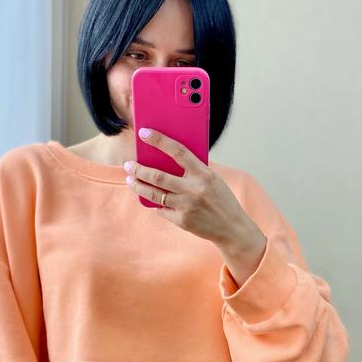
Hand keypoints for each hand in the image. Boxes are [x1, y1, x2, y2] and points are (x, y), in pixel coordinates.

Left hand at [125, 127, 254, 246]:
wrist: (232, 228)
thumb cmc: (221, 199)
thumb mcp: (212, 179)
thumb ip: (193, 171)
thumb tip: (165, 161)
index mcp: (204, 174)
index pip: (178, 151)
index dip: (159, 140)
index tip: (144, 133)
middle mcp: (194, 189)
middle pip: (158, 176)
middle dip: (138, 170)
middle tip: (128, 165)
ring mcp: (187, 206)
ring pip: (154, 194)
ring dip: (139, 186)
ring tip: (131, 181)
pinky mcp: (182, 221)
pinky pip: (161, 210)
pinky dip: (156, 205)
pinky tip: (152, 201)